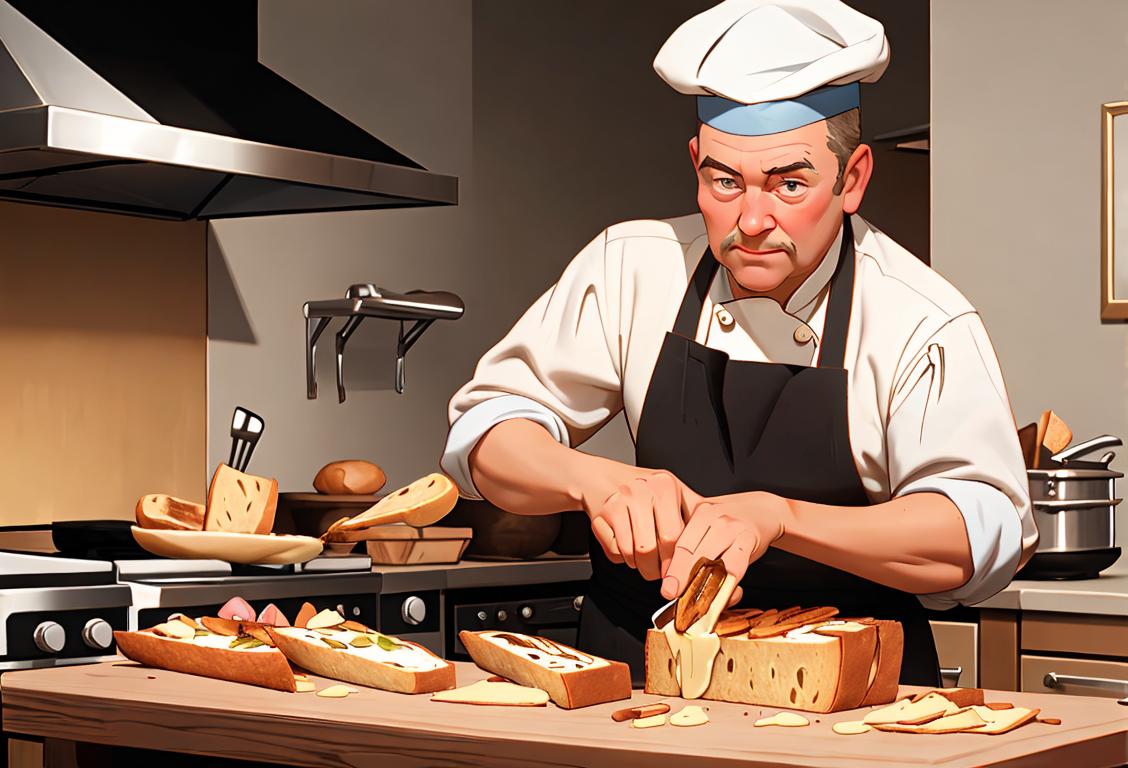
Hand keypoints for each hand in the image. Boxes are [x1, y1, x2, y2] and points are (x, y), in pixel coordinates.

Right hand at [584, 469, 701, 581]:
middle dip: (656, 569)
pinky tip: (627, 549)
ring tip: (644, 561)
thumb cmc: (642, 489)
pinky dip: (621, 558)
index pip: (675, 536)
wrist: (600, 478)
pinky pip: (614, 551)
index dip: (676, 561)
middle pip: (651, 548)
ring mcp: (618, 502)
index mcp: (664, 485)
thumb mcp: (672, 491)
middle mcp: (641, 491)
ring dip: (638, 565)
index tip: (678, 572)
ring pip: (632, 553)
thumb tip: (720, 535)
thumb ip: (693, 511)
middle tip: (659, 573)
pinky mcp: (601, 515)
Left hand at [660, 491, 789, 600]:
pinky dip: (730, 584)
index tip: (667, 589)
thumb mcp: (707, 527)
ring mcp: (734, 528)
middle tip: (675, 596)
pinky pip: (737, 566)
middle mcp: (715, 519)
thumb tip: (671, 578)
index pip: (681, 545)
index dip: (673, 570)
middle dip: (684, 579)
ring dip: (707, 586)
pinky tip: (727, 594)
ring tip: (700, 602)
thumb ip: (691, 548)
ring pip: (716, 562)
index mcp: (699, 515)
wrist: (761, 510)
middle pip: (696, 554)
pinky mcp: (750, 539)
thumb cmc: (729, 525)